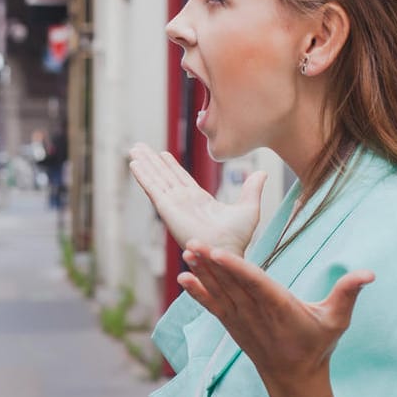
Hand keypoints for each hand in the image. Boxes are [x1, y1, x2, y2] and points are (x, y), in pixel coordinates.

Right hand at [128, 143, 264, 256]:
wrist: (226, 250)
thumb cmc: (238, 238)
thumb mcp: (248, 207)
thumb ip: (251, 189)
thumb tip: (262, 173)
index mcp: (199, 201)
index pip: (181, 178)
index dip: (171, 165)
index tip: (162, 154)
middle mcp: (183, 201)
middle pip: (164, 175)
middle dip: (152, 161)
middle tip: (139, 146)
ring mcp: (173, 204)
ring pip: (156, 178)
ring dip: (145, 164)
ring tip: (133, 150)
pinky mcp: (167, 208)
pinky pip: (153, 188)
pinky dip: (143, 176)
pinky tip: (135, 164)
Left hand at [180, 244, 373, 396]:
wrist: (294, 379)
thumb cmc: (317, 346)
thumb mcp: (337, 320)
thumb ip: (347, 293)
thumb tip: (369, 273)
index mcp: (280, 308)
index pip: (255, 284)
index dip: (235, 269)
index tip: (218, 253)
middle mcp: (256, 313)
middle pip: (231, 284)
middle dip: (211, 263)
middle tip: (193, 241)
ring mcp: (241, 320)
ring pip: (219, 292)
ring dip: (202, 272)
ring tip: (187, 250)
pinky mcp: (232, 324)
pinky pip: (212, 305)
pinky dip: (197, 292)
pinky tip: (183, 278)